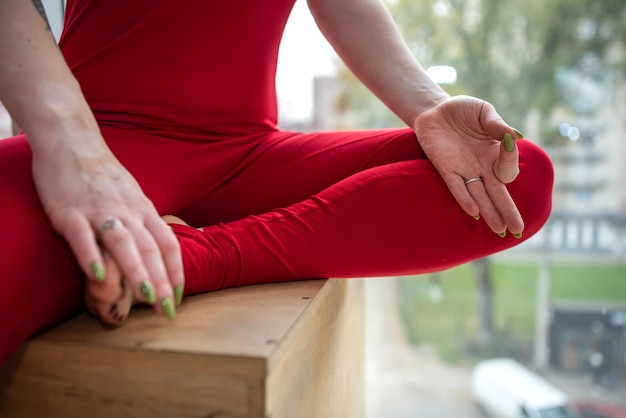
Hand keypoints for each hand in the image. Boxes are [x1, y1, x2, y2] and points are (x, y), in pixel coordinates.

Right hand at [32, 141, 182, 318]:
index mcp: (144, 210)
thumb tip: (156, 251)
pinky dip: (91, 256)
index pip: (168, 244)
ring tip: (147, 298)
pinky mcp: (69, 211)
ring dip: (137, 271)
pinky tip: (98, 276)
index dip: (176, 271)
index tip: (181, 296)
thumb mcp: (133, 196)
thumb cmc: (103, 174)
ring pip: (123, 243)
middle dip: (163, 281)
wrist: (71, 141)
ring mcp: (99, 211)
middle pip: (150, 249)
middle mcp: (128, 212)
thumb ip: (143, 223)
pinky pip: (82, 236)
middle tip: (169, 311)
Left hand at [412, 95, 523, 235]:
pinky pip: (456, 187)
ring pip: (480, 196)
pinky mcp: (445, 169)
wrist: (433, 110)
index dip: (510, 159)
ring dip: (489, 212)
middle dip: (508, 211)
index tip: (509, 143)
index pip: (508, 167)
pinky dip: (464, 199)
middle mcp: (482, 167)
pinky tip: (474, 212)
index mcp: (495, 153)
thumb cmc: (462, 111)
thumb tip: (516, 136)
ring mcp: (464, 170)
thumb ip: (497, 124)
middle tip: (518, 229)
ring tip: (500, 230)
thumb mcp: (483, 112)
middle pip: (498, 192)